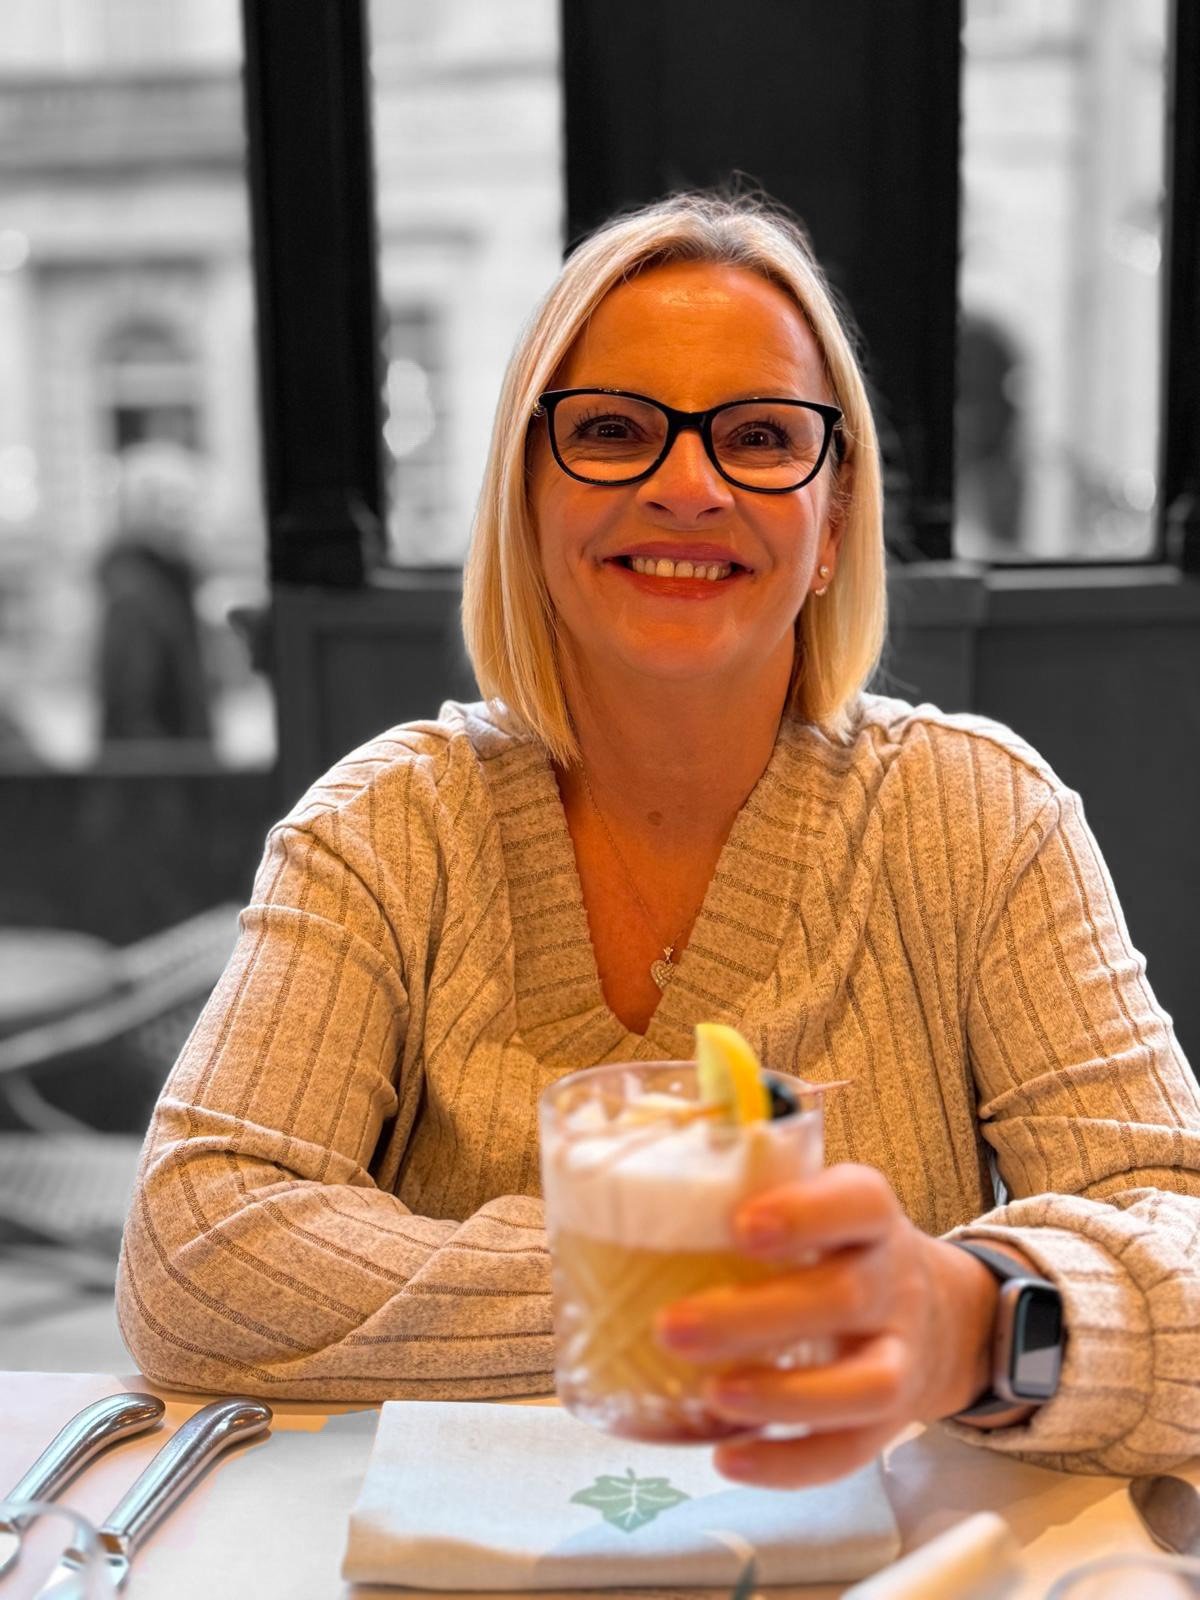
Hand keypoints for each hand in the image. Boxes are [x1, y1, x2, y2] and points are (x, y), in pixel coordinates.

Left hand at [654, 1162, 1009, 1488]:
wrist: (935, 1312)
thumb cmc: (838, 1249)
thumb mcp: (813, 1202)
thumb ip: (741, 1191)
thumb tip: (606, 1180)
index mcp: (868, 1217)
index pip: (856, 1203)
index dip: (805, 1214)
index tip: (741, 1226)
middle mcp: (891, 1283)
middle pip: (844, 1296)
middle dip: (758, 1317)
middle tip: (675, 1325)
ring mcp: (898, 1355)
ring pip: (865, 1383)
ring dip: (785, 1395)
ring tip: (713, 1395)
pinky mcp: (889, 1421)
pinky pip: (849, 1452)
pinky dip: (790, 1462)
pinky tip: (730, 1455)